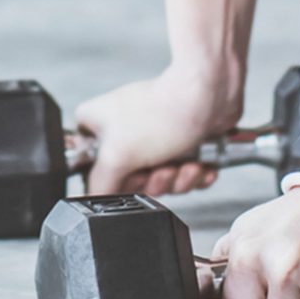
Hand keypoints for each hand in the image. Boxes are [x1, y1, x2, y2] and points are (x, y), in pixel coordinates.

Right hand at [75, 65, 244, 196]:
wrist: (208, 98)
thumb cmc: (163, 112)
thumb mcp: (117, 157)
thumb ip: (98, 185)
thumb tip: (92, 200)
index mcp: (97, 123)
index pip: (90, 167)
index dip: (114, 179)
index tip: (128, 173)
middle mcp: (122, 128)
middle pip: (131, 180)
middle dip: (154, 180)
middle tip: (160, 167)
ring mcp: (151, 135)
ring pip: (160, 179)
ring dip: (177, 178)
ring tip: (185, 162)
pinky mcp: (178, 141)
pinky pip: (181, 173)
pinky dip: (193, 173)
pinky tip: (198, 163)